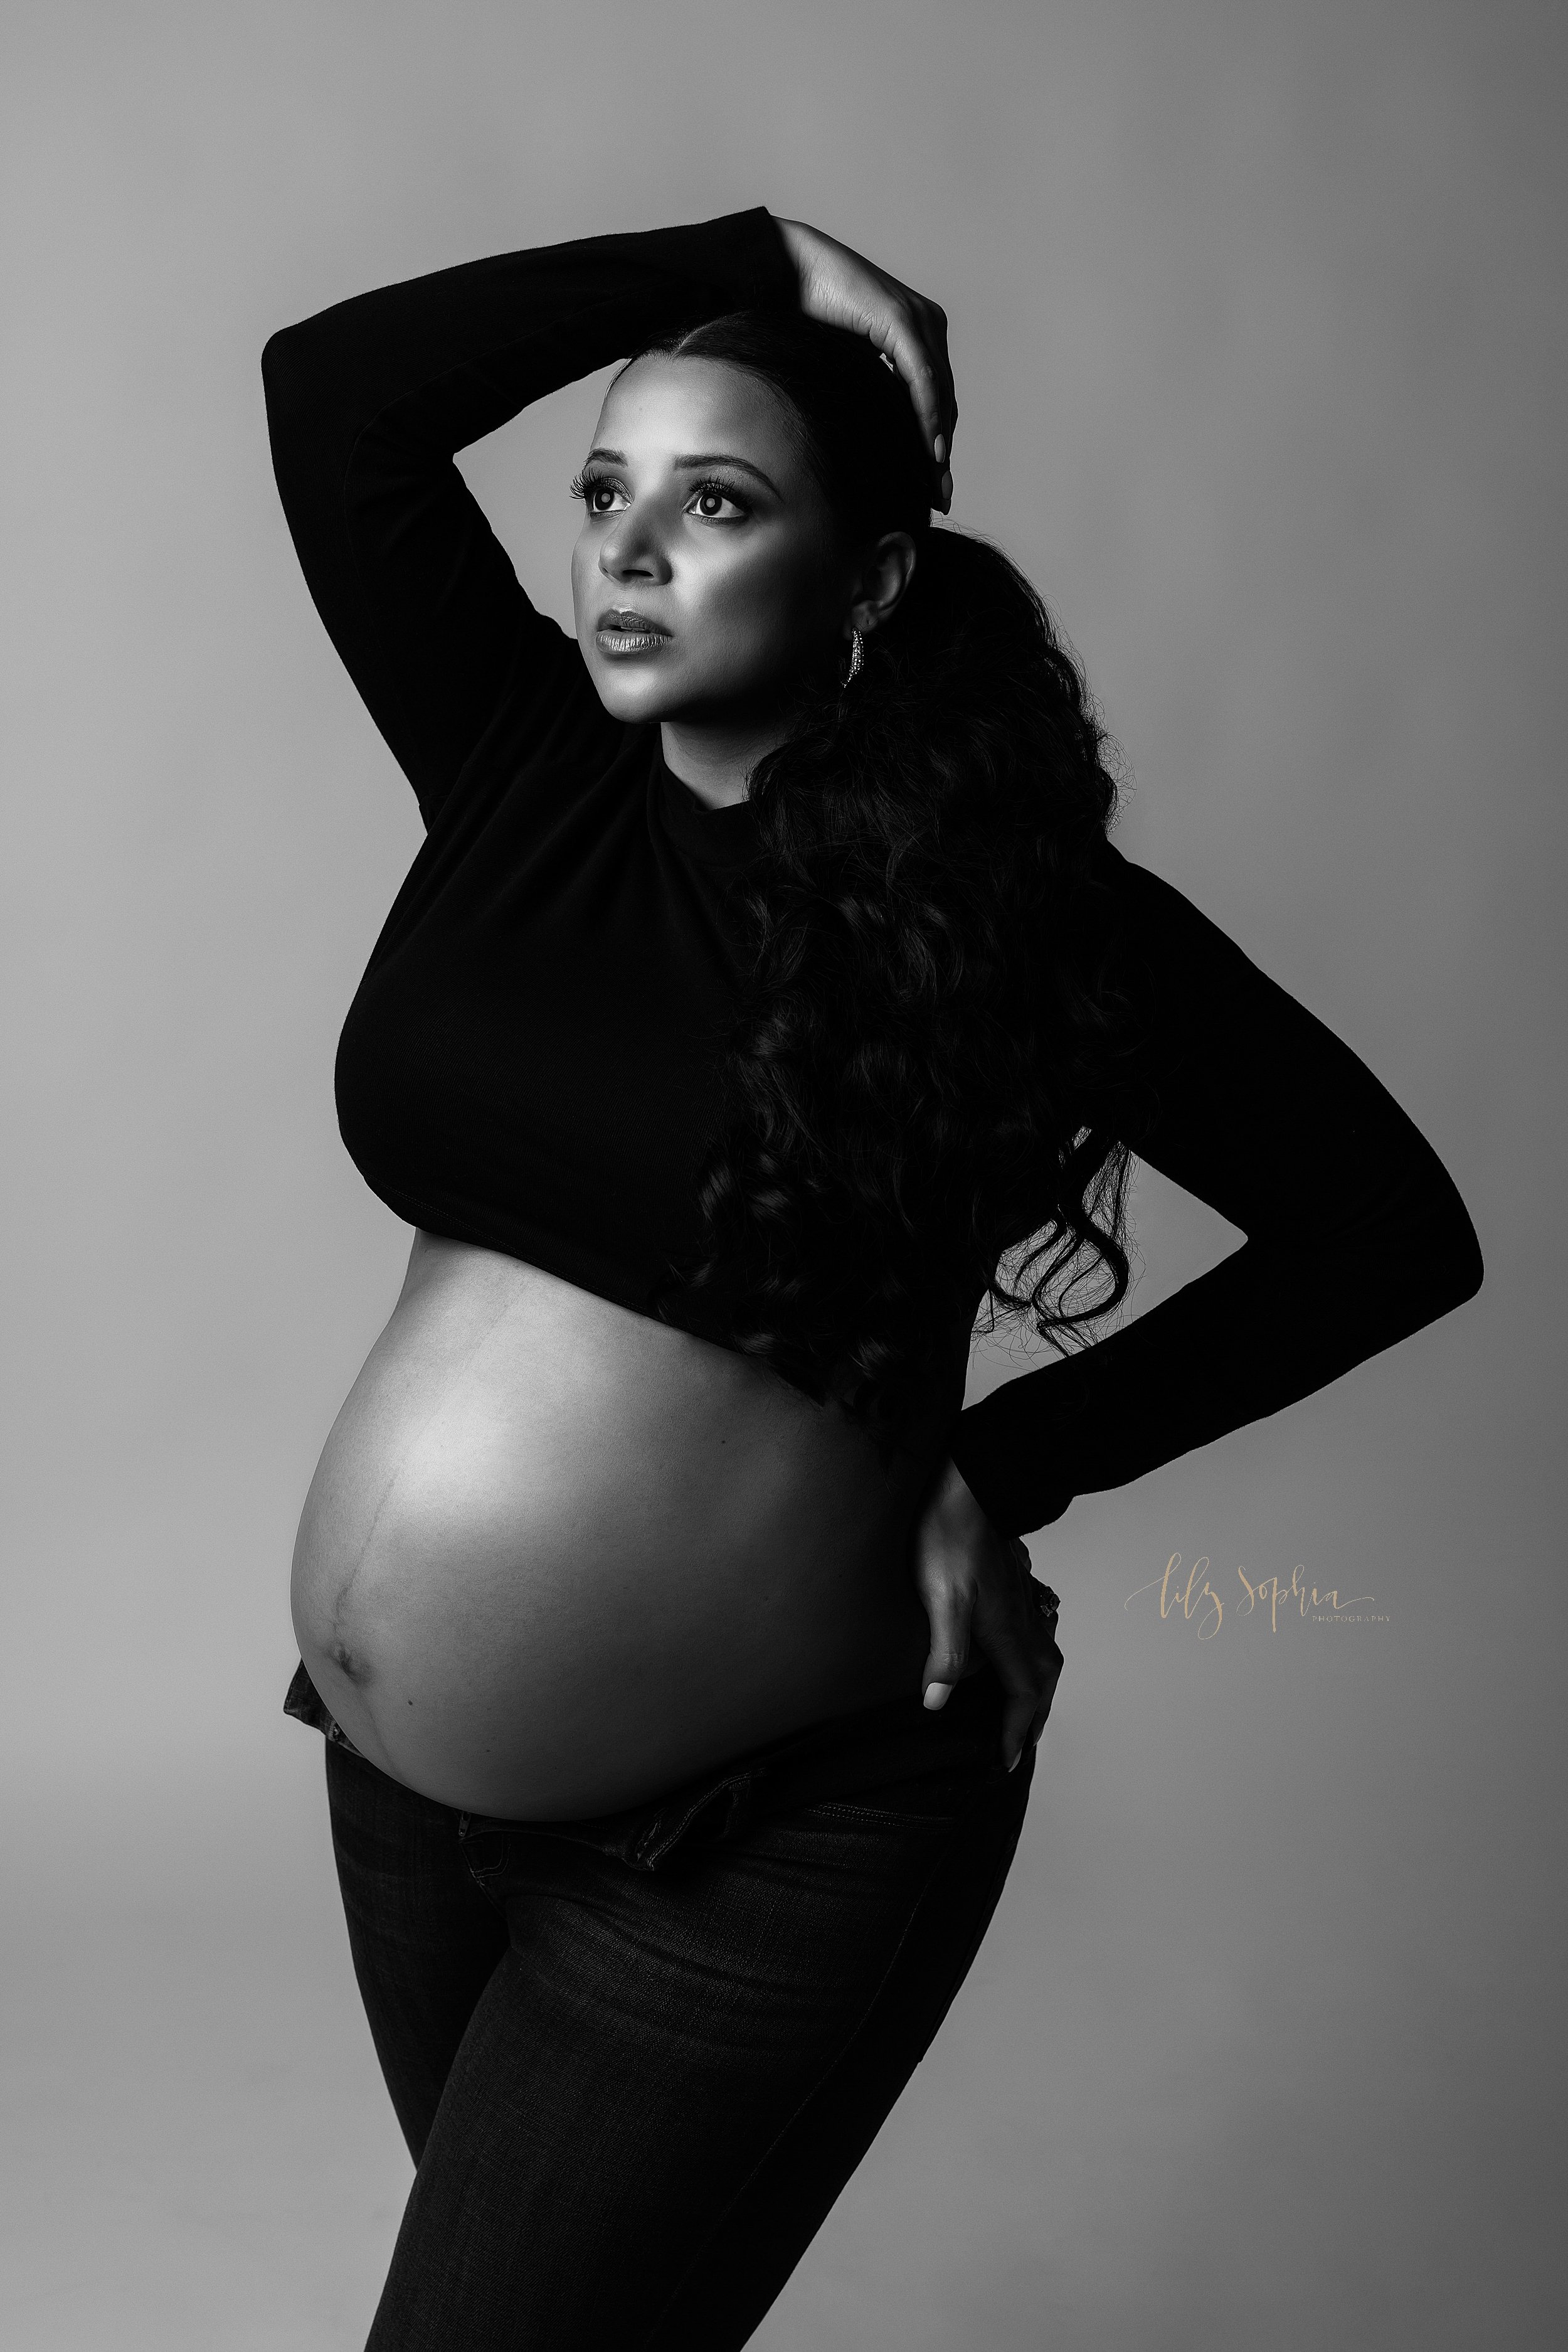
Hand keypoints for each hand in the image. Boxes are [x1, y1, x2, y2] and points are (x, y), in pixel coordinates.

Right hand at [774, 218, 956, 511]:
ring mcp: (918, 320)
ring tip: (936, 484)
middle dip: (941, 454)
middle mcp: (927, 325)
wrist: (782, 267)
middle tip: (941, 499)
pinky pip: (921, 377)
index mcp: (916, 334)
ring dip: (938, 443)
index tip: (934, 488)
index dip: (935, 445)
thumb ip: (864, 390)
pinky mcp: (901, 319)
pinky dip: (928, 414)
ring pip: (938, 394)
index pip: (934, 399)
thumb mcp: (842, 364)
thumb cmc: (802, 314)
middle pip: (943, 402)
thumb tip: (863, 434)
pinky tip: (931, 448)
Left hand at [910, 1457, 1063, 1770]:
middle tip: (1021, 1744)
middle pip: (1042, 1679)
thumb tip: (938, 1703)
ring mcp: (1020, 1597)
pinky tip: (1018, 1641)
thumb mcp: (941, 1597)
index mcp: (1005, 1631)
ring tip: (1025, 1703)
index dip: (1013, 1731)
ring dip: (1037, 1685)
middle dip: (1033, 1716)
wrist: (968, 1484)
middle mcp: (1021, 1619)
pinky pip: (1033, 1627)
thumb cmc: (948, 1537)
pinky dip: (1032, 1649)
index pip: (1021, 1694)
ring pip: (1042, 1651)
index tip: (1005, 1762)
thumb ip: (945, 1652)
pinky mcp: (1011, 1580)